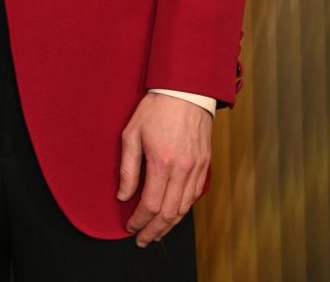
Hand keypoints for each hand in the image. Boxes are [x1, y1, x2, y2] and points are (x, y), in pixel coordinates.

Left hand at [118, 93, 211, 246]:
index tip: (130, 227)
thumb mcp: (132, 133)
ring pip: (184, 209)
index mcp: (162, 162)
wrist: (186, 90)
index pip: (151, 205)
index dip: (139, 221)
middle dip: (154, 230)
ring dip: (169, 225)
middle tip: (142, 239)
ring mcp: (197, 168)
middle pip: (169, 214)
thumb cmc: (156, 108)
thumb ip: (128, 168)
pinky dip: (183, 210)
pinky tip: (173, 214)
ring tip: (156, 232)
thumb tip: (124, 195)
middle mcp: (182, 169)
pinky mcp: (205, 164)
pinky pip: (195, 196)